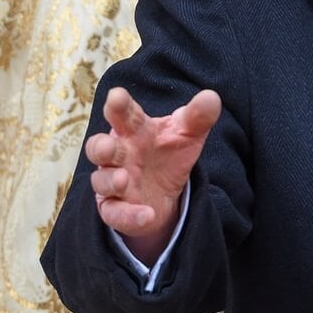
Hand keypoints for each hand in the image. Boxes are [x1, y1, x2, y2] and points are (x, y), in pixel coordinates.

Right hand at [85, 86, 221, 263]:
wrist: (165, 191)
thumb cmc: (168, 151)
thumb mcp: (187, 133)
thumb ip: (198, 117)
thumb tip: (212, 98)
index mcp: (134, 129)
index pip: (124, 115)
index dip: (119, 106)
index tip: (116, 96)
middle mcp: (118, 153)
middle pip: (100, 147)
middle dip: (101, 146)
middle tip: (108, 146)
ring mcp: (113, 182)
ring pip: (101, 181)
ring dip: (110, 181)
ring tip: (124, 179)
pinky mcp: (115, 209)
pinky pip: (115, 214)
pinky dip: (129, 216)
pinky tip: (146, 215)